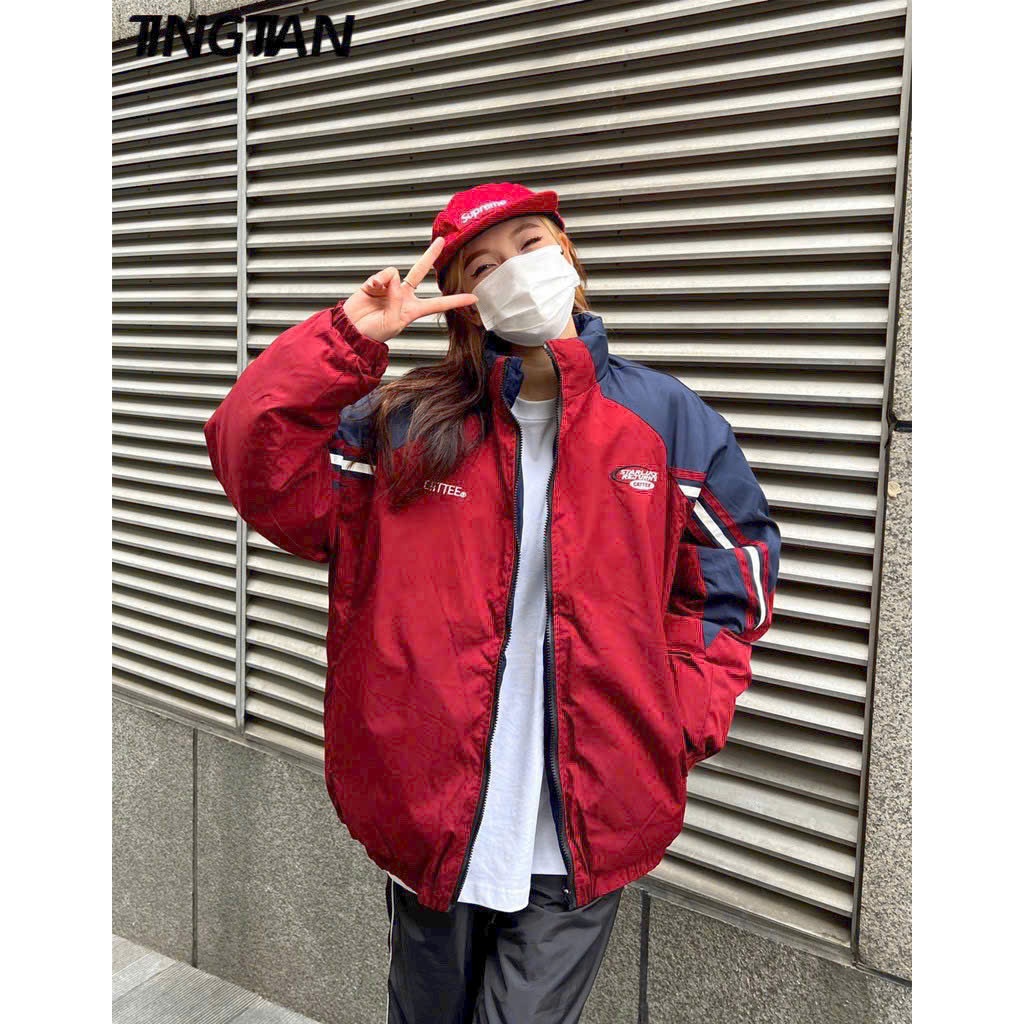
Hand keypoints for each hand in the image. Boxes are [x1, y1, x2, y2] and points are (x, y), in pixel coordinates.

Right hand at [341, 237, 477, 342]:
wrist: (353, 330)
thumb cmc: (374, 332)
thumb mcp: (394, 323)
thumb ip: (398, 300)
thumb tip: (394, 279)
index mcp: (413, 310)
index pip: (439, 304)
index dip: (456, 301)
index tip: (473, 298)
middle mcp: (403, 295)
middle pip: (420, 271)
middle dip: (431, 255)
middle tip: (441, 241)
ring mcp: (389, 287)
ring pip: (397, 273)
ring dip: (389, 284)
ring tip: (380, 297)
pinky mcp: (375, 282)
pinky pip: (383, 274)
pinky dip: (378, 281)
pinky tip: (373, 289)